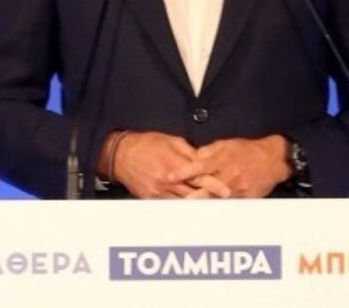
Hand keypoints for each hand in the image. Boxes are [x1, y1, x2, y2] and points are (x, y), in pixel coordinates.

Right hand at [104, 131, 230, 198]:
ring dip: (197, 204)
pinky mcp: (150, 198)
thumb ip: (190, 153)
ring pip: (183, 203)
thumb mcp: (171, 141)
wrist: (120, 154)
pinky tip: (190, 207)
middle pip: (193, 194)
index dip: (214, 185)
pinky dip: (181, 207)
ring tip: (211, 206)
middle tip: (223, 201)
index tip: (227, 191)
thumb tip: (205, 160)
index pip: (199, 177)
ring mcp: (158, 192)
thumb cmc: (147, 144)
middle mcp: (167, 181)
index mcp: (174, 164)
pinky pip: (169, 205)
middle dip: (209, 198)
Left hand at [169, 135, 292, 198]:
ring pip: (215, 200)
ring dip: (201, 204)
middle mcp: (228, 176)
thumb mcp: (228, 144)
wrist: (273, 160)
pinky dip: (217, 207)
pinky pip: (227, 205)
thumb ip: (209, 151)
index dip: (183, 172)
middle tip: (173, 201)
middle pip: (204, 189)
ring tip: (186, 209)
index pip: (198, 166)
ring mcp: (236, 189)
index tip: (169, 176)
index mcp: (222, 161)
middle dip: (189, 196)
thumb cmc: (248, 150)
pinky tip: (206, 213)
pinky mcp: (244, 198)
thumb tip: (194, 156)